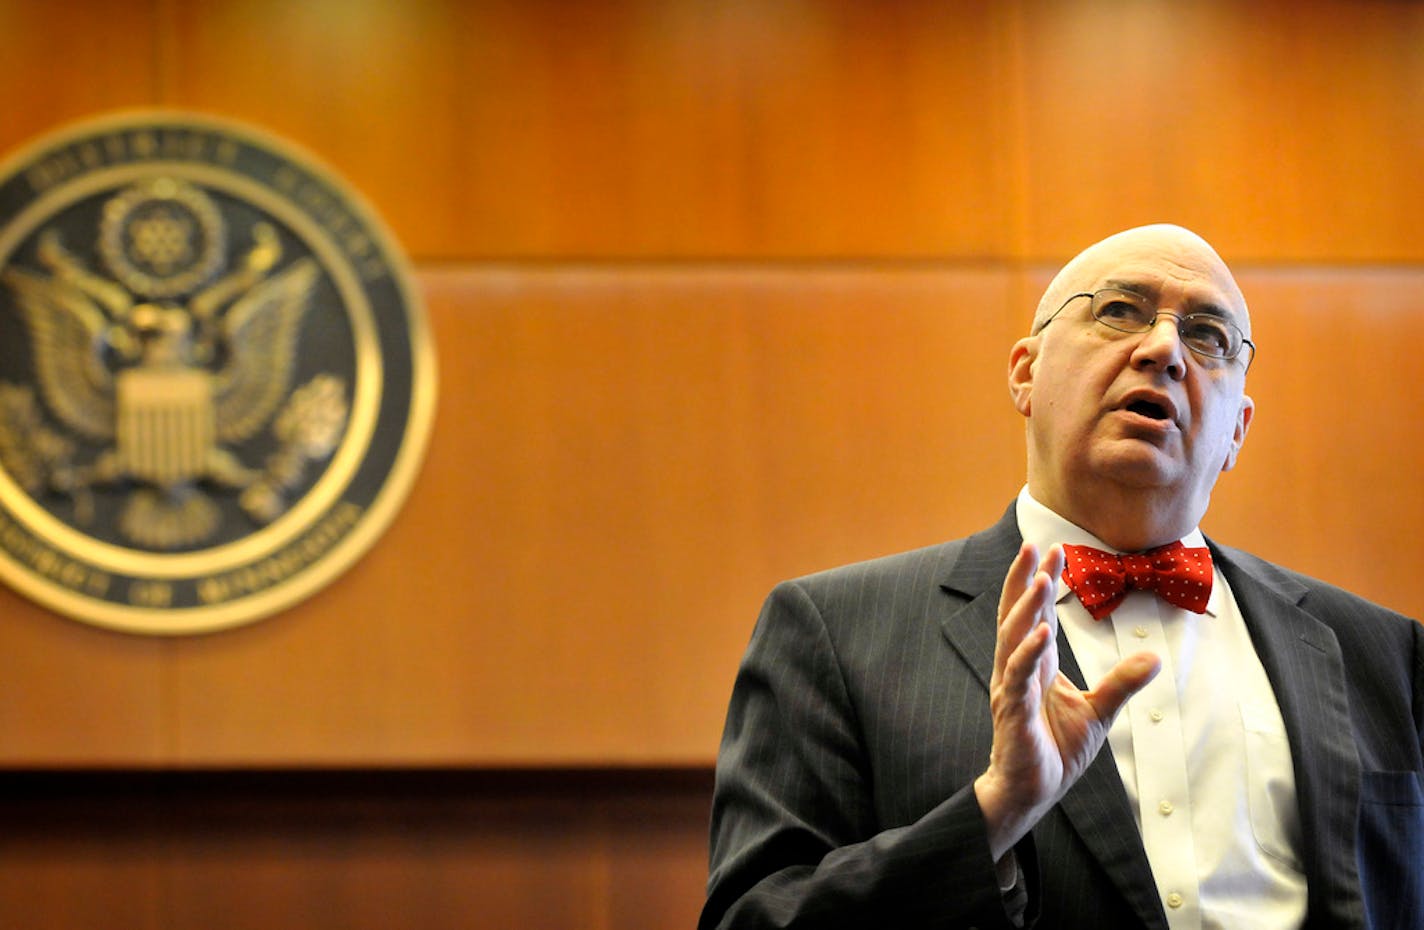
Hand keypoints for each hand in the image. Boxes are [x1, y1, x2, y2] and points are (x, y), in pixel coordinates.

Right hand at [973, 542, 1160, 860]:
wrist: (1032, 790)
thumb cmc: (1054, 749)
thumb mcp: (1098, 711)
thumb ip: (1121, 682)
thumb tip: (1155, 656)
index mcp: (1035, 665)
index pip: (1035, 614)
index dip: (1041, 581)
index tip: (1054, 549)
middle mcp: (1018, 669)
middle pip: (1017, 614)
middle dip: (1026, 580)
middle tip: (1037, 545)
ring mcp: (1012, 688)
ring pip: (1014, 637)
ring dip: (1027, 606)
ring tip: (1044, 577)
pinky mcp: (1013, 711)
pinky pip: (1019, 676)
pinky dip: (1029, 652)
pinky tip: (1042, 631)